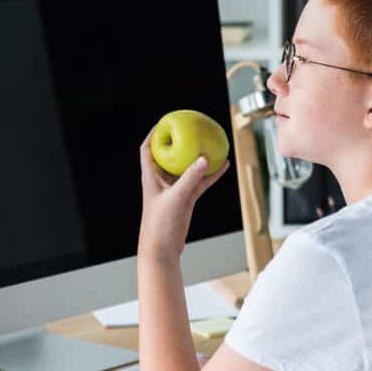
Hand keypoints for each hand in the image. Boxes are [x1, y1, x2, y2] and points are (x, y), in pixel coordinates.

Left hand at [138, 130, 229, 262]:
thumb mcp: (176, 198)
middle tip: (192, 127)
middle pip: (170, 154)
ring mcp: (175, 189)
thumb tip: (204, 159)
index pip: (148, 149)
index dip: (153, 134)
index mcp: (151, 176)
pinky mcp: (186, 198)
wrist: (163, 248)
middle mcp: (162, 180)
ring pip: (188, 167)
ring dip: (198, 157)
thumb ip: (190, 178)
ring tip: (212, 144)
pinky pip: (200, 182)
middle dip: (180, 141)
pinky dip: (210, 174)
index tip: (165, 121)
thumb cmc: (160, 224)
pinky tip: (223, 166)